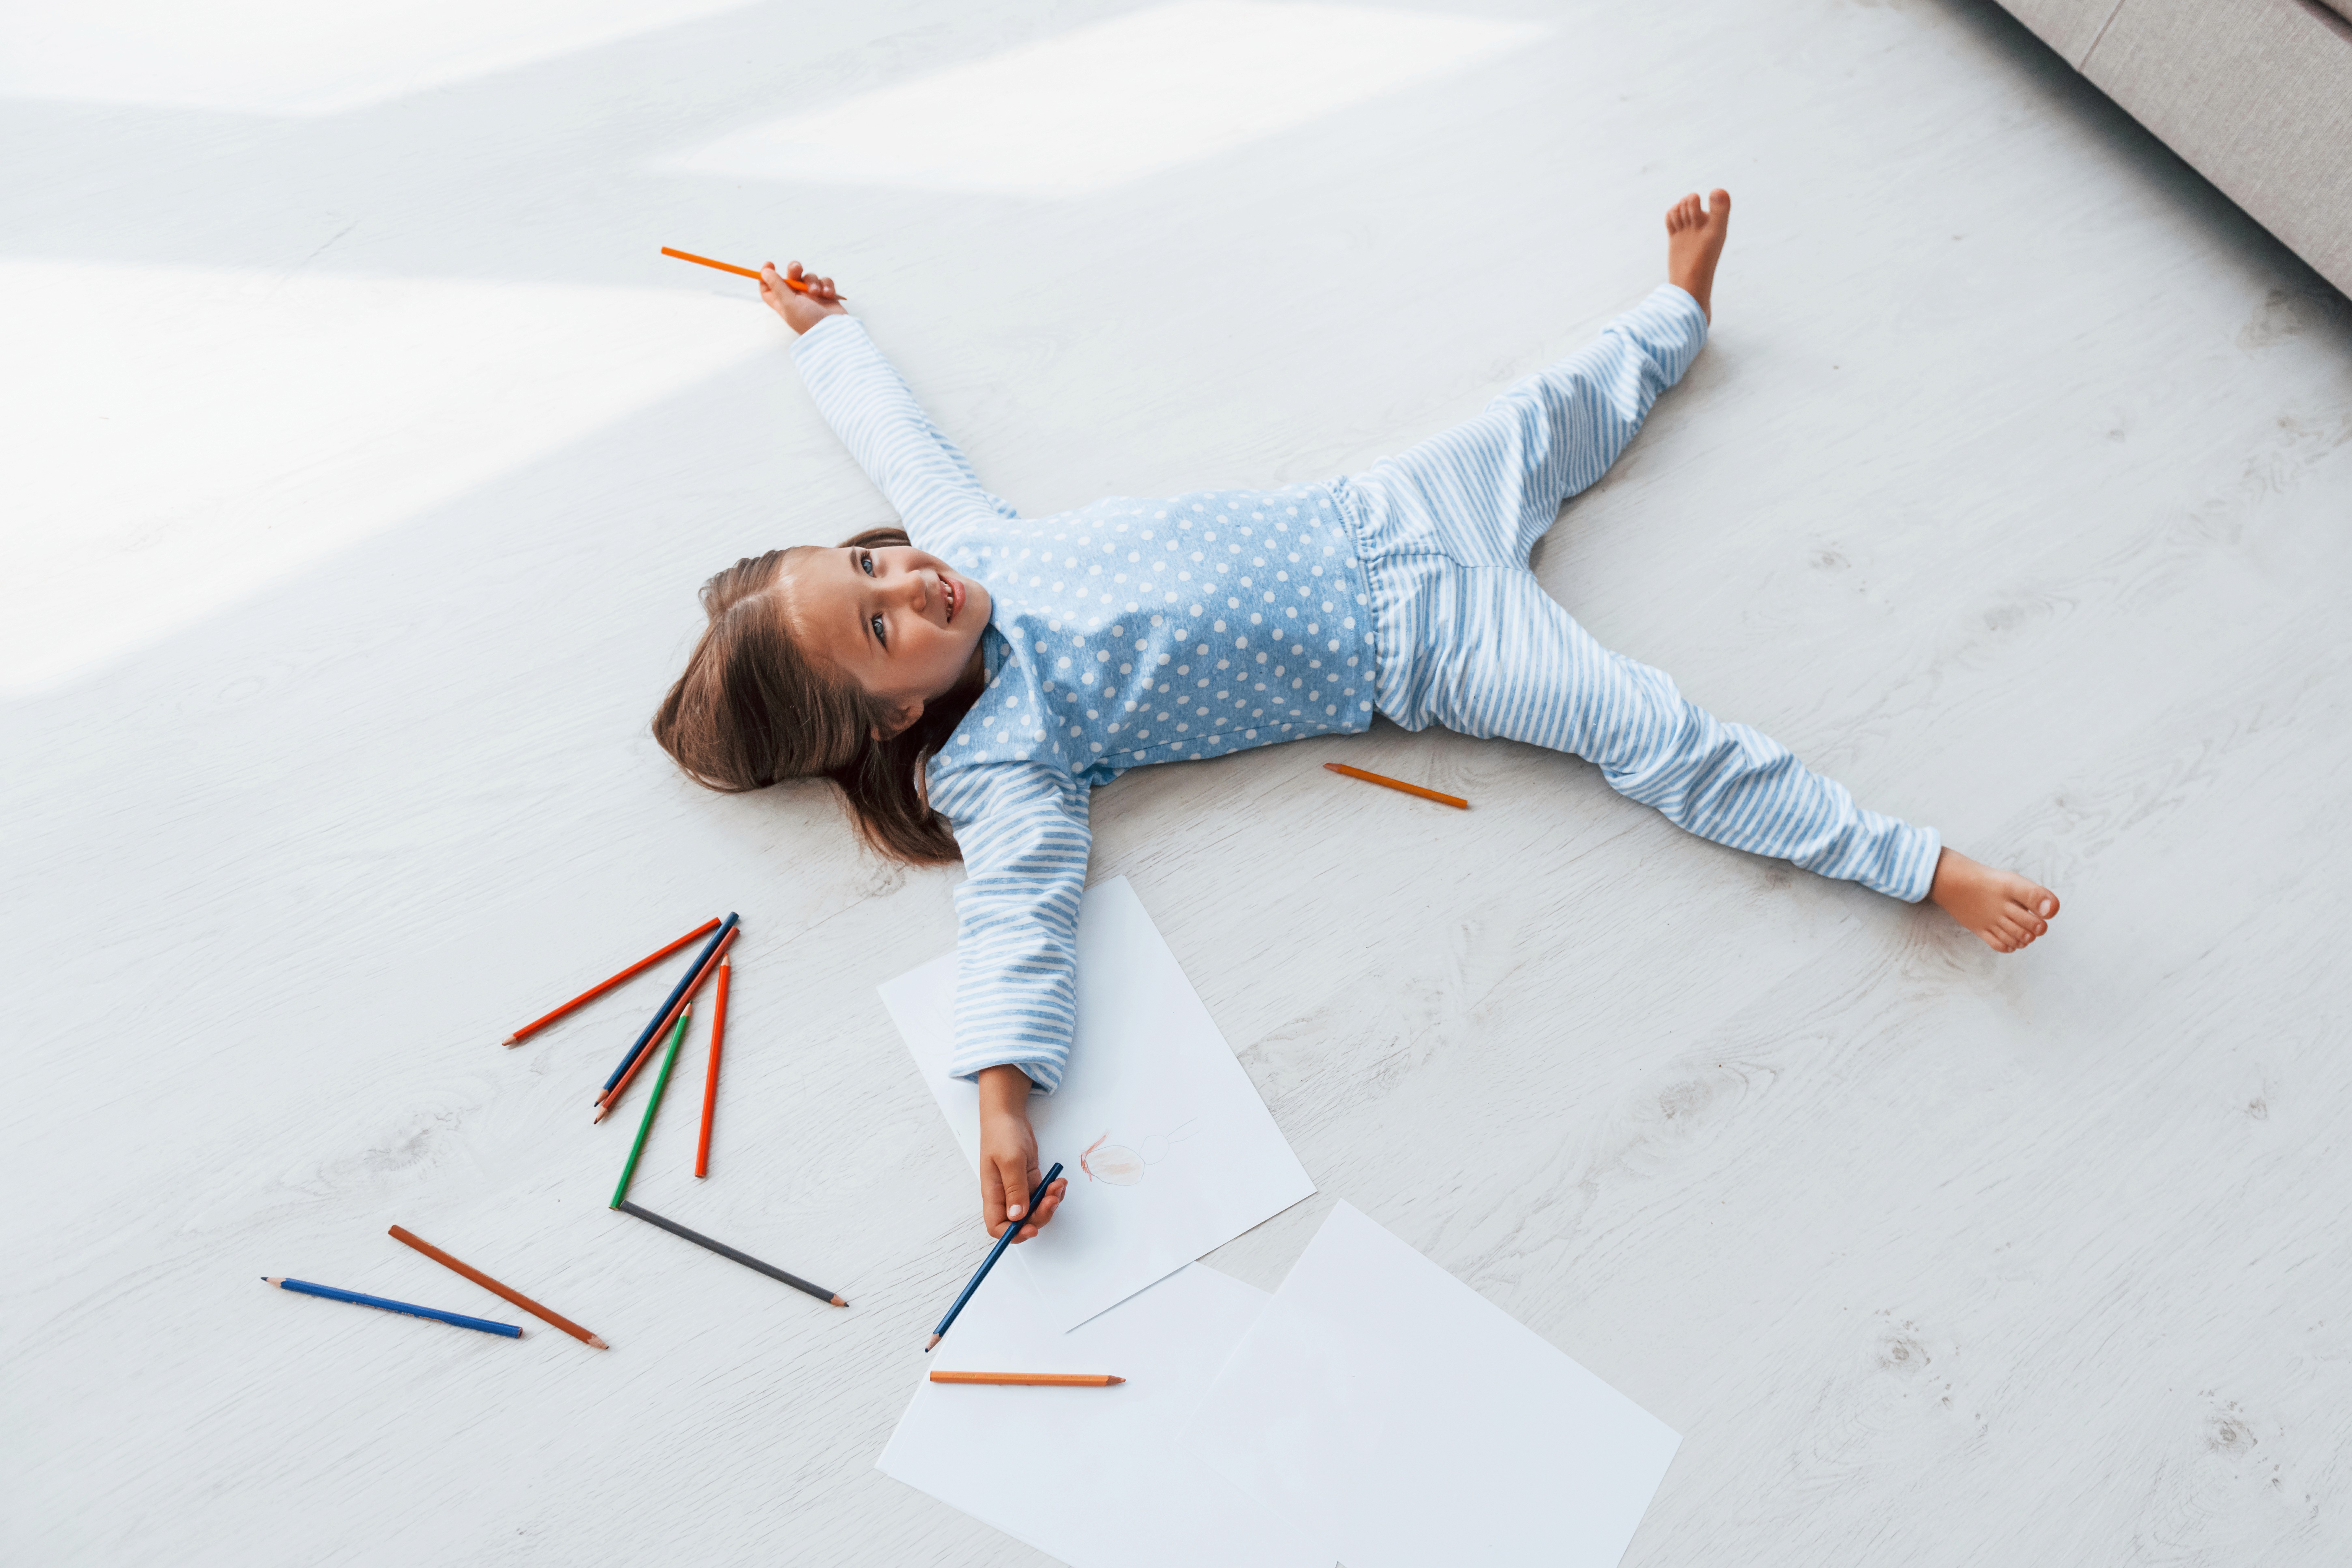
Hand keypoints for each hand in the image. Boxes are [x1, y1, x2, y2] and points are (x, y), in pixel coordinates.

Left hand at [761, 261, 845, 333]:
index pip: (769, 289)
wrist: (834, 331)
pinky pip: (824, 281)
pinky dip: (827, 285)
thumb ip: (776, 285)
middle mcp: (796, 299)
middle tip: (797, 268)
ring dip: (813, 281)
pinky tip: (828, 294)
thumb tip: (765, 272)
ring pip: (809, 277)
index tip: (769, 264)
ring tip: (817, 293)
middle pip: (790, 277)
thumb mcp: (788, 303)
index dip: (766, 276)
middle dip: (794, 270)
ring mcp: (812, 297)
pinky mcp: (826, 295)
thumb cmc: (809, 321)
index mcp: (783, 302)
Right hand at [977, 1064, 1065, 1241]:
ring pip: (1035, 1210)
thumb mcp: (1010, 1160)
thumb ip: (1014, 1189)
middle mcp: (1004, 1196)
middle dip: (1040, 1216)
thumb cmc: (1003, 1134)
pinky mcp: (1029, 1182)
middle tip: (1052, 1199)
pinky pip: (1042, 1196)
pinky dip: (1053, 1193)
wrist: (1009, 1116)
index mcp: (993, 1194)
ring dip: (1050, 1203)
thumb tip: (1017, 1217)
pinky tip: (1058, 1182)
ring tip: (1058, 1186)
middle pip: (1021, 1222)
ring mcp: (1018, 1189)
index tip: (1032, 1228)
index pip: (997, 1227)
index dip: (1013, 1233)